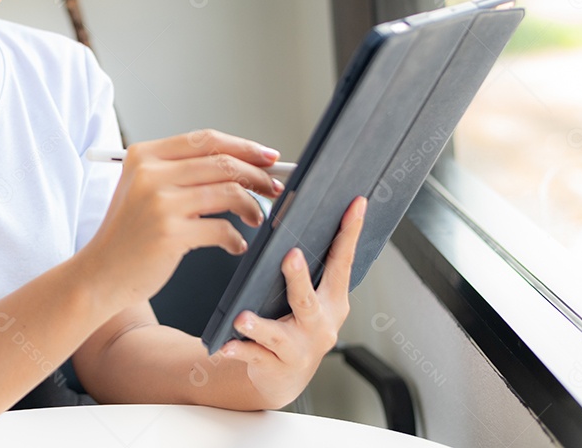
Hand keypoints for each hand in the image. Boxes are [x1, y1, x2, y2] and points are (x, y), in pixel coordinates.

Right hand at [76, 128, 285, 310]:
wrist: (100, 274)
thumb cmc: (129, 233)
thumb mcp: (144, 189)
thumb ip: (183, 172)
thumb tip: (242, 165)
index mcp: (144, 155)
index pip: (206, 139)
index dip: (243, 146)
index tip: (267, 157)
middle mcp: (150, 173)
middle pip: (222, 163)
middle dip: (257, 176)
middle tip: (272, 188)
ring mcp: (159, 203)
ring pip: (228, 193)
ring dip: (251, 207)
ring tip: (255, 218)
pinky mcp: (169, 234)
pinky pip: (222, 229)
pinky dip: (236, 238)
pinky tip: (235, 245)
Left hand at [218, 195, 367, 409]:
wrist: (284, 377)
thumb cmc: (296, 327)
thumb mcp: (311, 299)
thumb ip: (309, 269)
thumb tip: (297, 218)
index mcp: (332, 300)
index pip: (342, 262)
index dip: (350, 232)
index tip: (355, 203)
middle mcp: (320, 325)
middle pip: (308, 300)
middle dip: (299, 278)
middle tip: (291, 256)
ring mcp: (298, 348)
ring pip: (278, 335)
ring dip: (260, 325)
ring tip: (242, 318)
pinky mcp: (275, 366)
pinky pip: (254, 356)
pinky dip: (239, 350)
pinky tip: (225, 346)